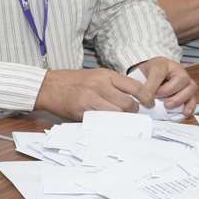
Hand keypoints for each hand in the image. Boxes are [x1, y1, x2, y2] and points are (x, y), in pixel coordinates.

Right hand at [34, 68, 156, 118]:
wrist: (48, 86)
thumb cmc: (72, 81)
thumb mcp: (95, 76)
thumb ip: (112, 85)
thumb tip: (131, 98)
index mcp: (106, 75)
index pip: (134, 87)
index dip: (146, 97)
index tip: (149, 104)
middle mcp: (100, 84)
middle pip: (127, 103)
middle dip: (132, 112)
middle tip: (130, 115)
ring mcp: (90, 98)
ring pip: (116, 113)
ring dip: (120, 119)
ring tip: (118, 119)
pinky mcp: (82, 110)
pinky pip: (101, 120)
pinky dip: (106, 124)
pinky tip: (105, 123)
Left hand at [129, 57, 196, 108]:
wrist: (149, 77)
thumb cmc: (146, 76)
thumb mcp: (139, 77)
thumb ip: (143, 88)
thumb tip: (147, 101)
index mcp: (162, 64)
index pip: (159, 73)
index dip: (153, 86)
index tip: (147, 96)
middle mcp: (177, 70)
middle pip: (182, 78)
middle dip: (169, 91)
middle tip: (159, 100)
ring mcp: (185, 80)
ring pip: (191, 87)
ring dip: (180, 99)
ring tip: (168, 106)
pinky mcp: (188, 92)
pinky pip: (194, 98)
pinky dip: (190, 106)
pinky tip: (184, 112)